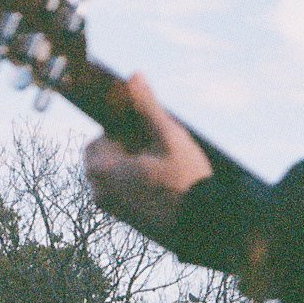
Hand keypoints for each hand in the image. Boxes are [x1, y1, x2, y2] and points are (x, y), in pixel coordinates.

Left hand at [83, 73, 211, 241]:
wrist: (204, 227)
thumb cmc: (185, 181)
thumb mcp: (168, 136)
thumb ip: (147, 106)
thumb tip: (133, 76)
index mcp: (101, 169)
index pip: (101, 137)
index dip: (124, 131)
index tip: (148, 135)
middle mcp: (99, 191)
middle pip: (107, 156)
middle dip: (129, 148)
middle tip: (158, 150)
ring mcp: (111, 208)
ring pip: (116, 173)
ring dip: (135, 164)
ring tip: (164, 165)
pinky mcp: (126, 220)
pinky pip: (123, 191)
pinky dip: (138, 181)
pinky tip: (165, 181)